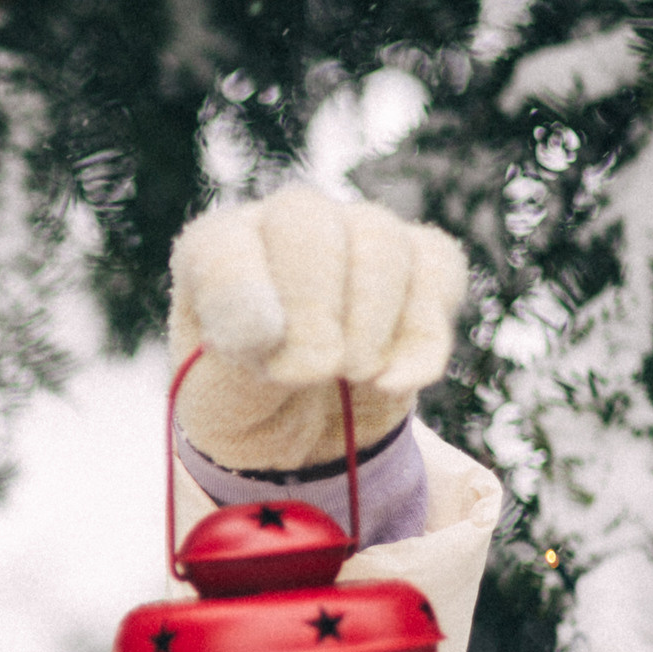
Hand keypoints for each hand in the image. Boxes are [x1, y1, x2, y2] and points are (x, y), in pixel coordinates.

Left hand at [169, 185, 466, 474]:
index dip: (243, 297)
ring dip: (369, 325)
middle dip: (312, 308)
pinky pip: (437, 273)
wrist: (301, 430)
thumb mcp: (216, 395)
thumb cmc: (244, 402)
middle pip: (307, 221)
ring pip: (380, 242)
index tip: (255, 351)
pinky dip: (420, 341)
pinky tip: (391, 383)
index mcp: (215, 247)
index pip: (223, 246)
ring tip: (349, 377)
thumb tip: (266, 327)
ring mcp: (356, 233)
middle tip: (309, 373)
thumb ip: (234, 353)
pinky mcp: (418, 263)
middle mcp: (284, 223)